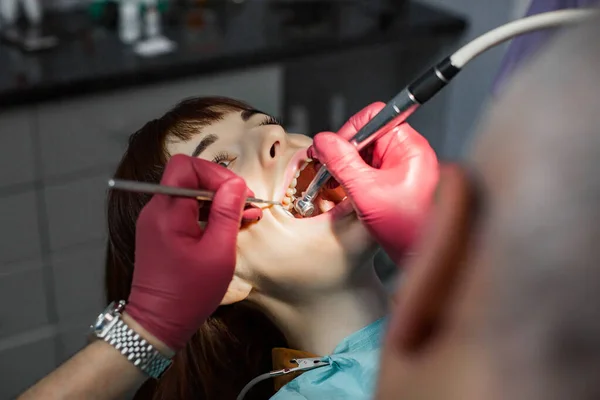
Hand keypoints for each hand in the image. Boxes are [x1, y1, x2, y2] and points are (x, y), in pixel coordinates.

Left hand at [125, 154, 260, 351]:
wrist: (158, 324)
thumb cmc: (189, 293)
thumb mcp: (218, 252)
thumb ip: (227, 213)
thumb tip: (236, 183)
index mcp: (168, 212)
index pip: (186, 167)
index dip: (215, 173)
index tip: (237, 192)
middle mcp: (156, 211)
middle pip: (187, 177)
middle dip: (219, 186)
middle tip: (244, 204)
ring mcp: (156, 222)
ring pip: (188, 193)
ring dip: (216, 201)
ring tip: (243, 216)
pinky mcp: (160, 233)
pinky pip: (185, 211)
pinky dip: (207, 214)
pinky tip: (228, 227)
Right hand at [309, 102, 438, 264]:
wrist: (417, 256)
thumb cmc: (406, 229)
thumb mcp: (365, 191)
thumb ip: (341, 162)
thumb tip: (323, 141)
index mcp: (410, 148)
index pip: (375, 117)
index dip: (350, 130)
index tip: (334, 148)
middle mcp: (408, 154)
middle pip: (368, 134)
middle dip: (345, 151)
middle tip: (329, 167)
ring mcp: (402, 167)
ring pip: (366, 153)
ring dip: (348, 165)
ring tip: (338, 182)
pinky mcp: (395, 181)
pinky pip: (370, 168)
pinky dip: (355, 176)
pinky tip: (347, 189)